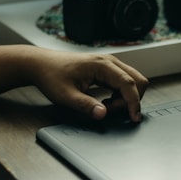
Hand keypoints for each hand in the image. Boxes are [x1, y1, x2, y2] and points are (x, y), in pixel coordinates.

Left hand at [30, 49, 147, 121]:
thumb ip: (85, 106)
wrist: (41, 64)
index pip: (129, 83)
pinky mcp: (108, 68)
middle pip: (138, 80)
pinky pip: (125, 81)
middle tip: (112, 111)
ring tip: (107, 106)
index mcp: (102, 65)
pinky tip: (106, 101)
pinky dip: (122, 94)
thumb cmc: (51, 76)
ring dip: (127, 97)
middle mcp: (110, 61)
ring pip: (134, 80)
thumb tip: (103, 115)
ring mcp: (110, 64)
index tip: (133, 118)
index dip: (134, 102)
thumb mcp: (65, 96)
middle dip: (132, 99)